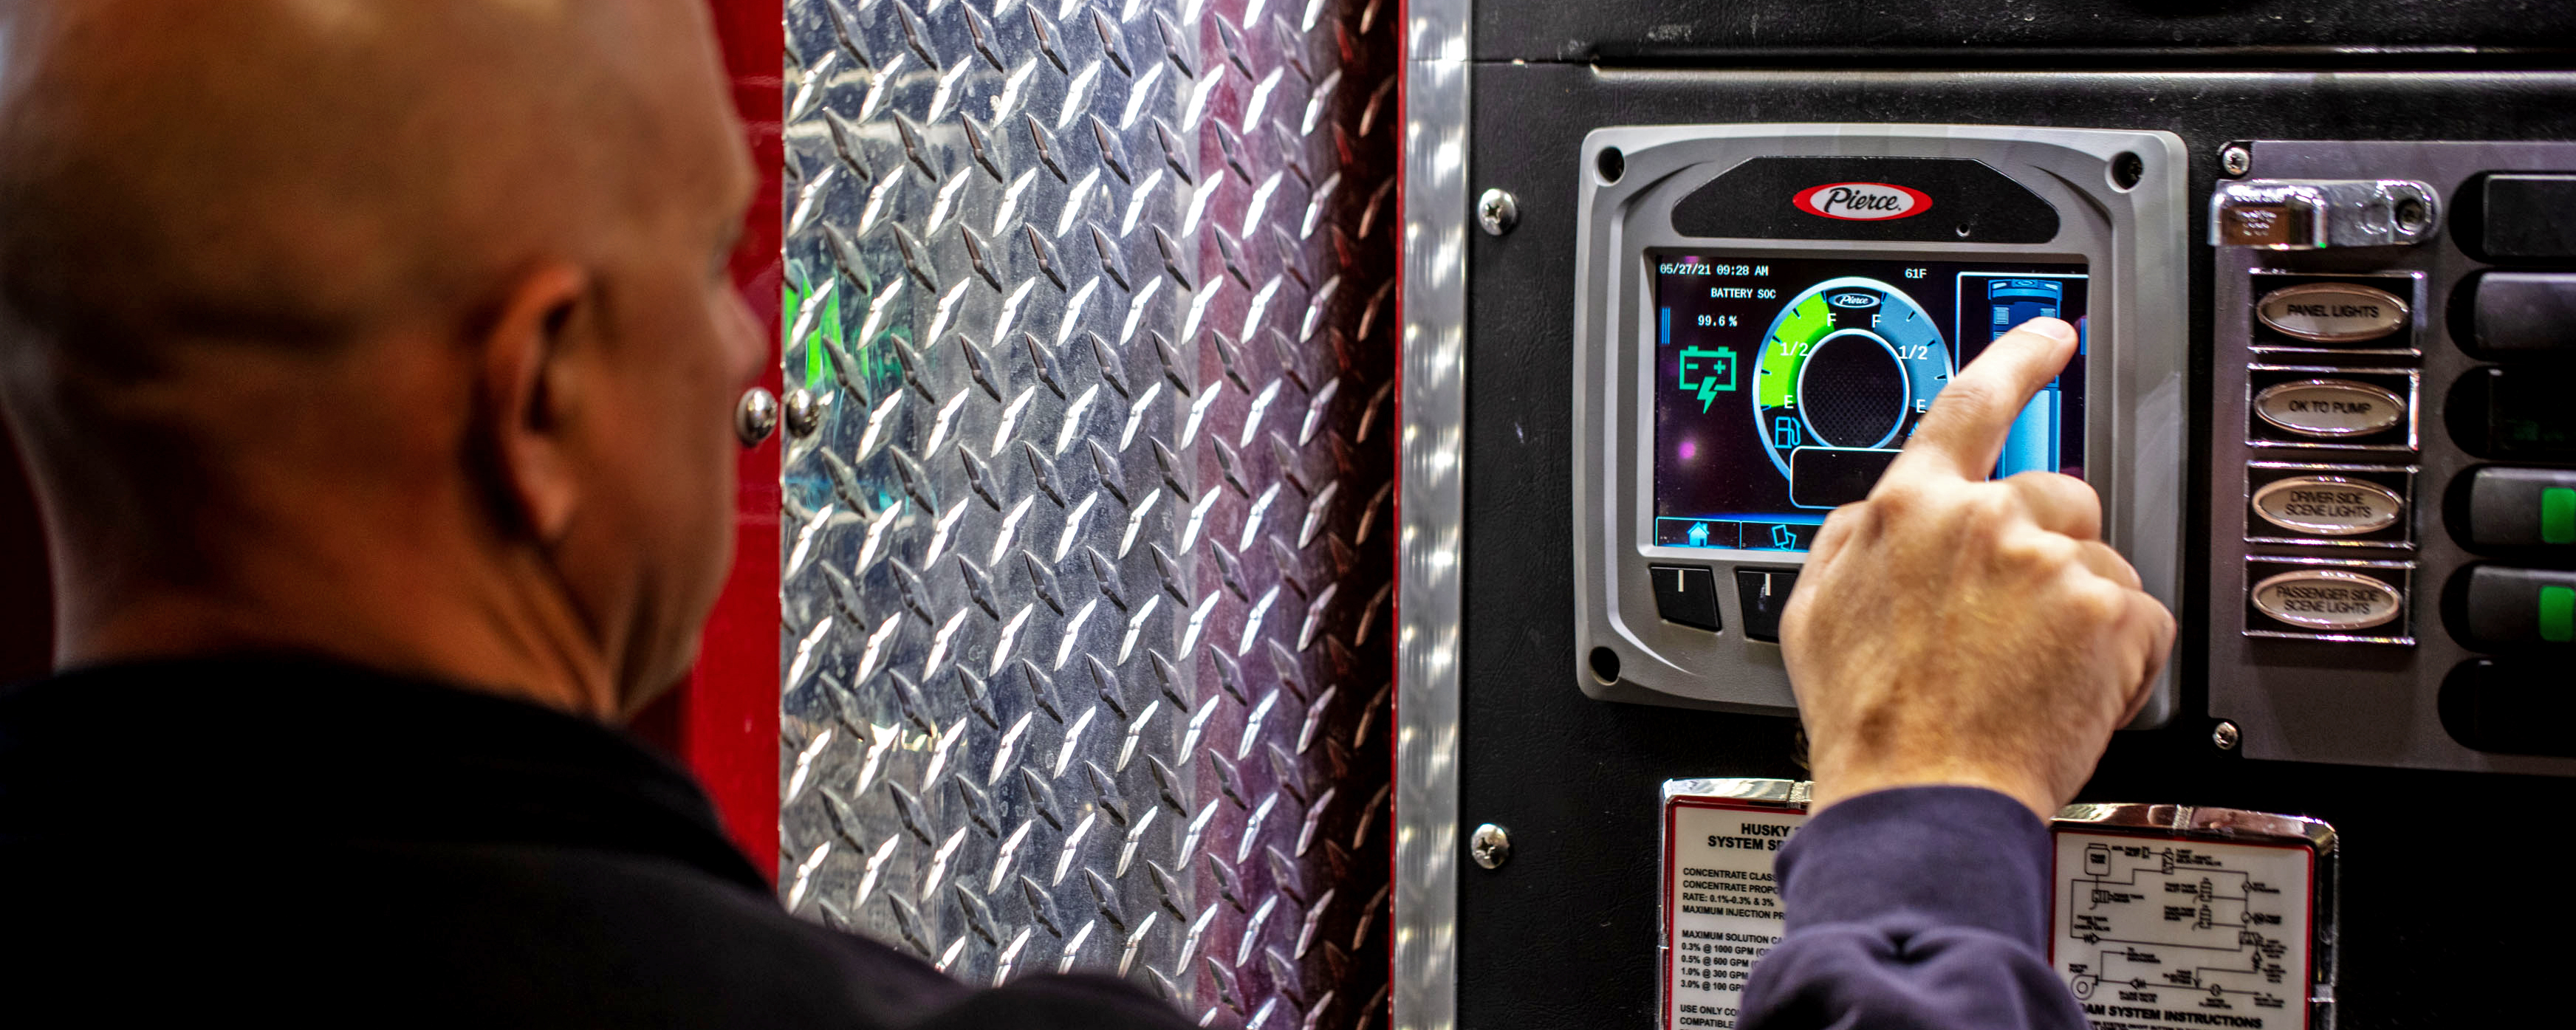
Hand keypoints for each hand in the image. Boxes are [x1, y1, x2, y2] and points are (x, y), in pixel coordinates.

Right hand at [1780, 318, 2173, 818]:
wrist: (1920, 797)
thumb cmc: (1867, 721)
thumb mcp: (1812, 614)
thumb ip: (1847, 541)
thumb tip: (1872, 514)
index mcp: (1912, 508)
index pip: (1970, 404)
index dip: (2017, 360)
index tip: (2050, 337)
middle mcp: (1986, 520)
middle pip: (2058, 494)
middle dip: (2051, 545)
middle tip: (2019, 619)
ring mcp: (2054, 564)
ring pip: (2100, 564)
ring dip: (2082, 611)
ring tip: (2034, 673)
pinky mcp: (2111, 614)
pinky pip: (2143, 620)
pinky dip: (2122, 659)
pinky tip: (2072, 693)